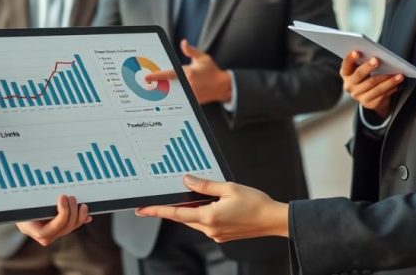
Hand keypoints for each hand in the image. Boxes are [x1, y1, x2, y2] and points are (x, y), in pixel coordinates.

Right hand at [16, 195, 90, 246]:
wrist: (17, 213)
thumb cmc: (19, 207)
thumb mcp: (24, 205)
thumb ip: (35, 202)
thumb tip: (47, 193)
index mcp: (36, 231)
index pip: (55, 227)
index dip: (63, 213)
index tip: (62, 197)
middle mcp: (46, 236)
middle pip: (66, 227)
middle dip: (72, 210)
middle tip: (70, 196)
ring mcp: (54, 233)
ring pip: (71, 227)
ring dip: (79, 215)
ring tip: (79, 202)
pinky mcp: (60, 229)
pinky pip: (73, 226)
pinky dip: (81, 219)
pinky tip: (88, 216)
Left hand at [135, 175, 287, 241]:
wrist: (273, 219)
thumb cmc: (255, 203)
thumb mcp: (228, 188)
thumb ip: (205, 185)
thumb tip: (186, 181)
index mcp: (209, 217)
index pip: (176, 214)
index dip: (157, 211)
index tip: (142, 210)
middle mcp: (210, 229)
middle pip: (183, 218)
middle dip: (171, 209)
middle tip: (156, 201)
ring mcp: (216, 234)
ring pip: (194, 221)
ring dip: (188, 211)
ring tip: (185, 197)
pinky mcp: (222, 235)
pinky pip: (204, 224)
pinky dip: (200, 214)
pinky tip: (205, 204)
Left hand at [146, 40, 231, 104]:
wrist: (222, 86)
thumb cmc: (212, 70)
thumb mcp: (203, 57)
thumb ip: (191, 50)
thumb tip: (183, 43)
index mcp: (189, 73)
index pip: (169, 74)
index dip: (157, 76)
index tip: (147, 77)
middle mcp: (188, 84)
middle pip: (168, 85)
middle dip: (159, 85)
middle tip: (148, 85)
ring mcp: (190, 94)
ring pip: (174, 94)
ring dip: (166, 92)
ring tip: (157, 91)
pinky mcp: (192, 101)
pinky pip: (181, 100)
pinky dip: (175, 97)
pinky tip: (169, 96)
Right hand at [340, 51, 403, 119]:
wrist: (369, 97)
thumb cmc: (366, 77)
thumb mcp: (362, 69)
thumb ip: (364, 62)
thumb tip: (376, 56)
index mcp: (346, 74)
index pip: (346, 65)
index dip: (350, 58)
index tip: (357, 52)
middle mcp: (349, 86)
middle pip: (359, 75)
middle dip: (368, 67)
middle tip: (377, 60)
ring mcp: (358, 96)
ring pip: (374, 86)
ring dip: (388, 80)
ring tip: (398, 75)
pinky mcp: (368, 103)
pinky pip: (381, 95)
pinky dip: (390, 88)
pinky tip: (396, 84)